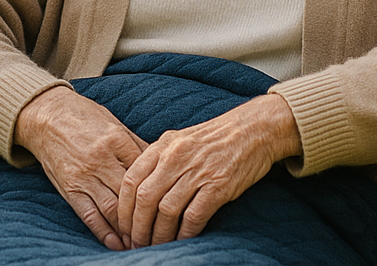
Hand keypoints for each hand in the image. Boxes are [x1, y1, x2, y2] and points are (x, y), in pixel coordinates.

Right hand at [14, 86, 148, 249]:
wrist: (47, 114)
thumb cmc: (84, 117)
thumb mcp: (114, 123)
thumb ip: (135, 145)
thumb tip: (161, 166)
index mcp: (117, 139)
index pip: (145, 172)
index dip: (160, 191)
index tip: (171, 205)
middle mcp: (101, 159)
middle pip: (131, 194)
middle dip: (147, 216)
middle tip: (161, 232)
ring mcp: (84, 175)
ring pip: (112, 208)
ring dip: (128, 229)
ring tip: (141, 242)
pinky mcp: (69, 187)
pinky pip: (88, 214)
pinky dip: (103, 232)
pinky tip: (116, 243)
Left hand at [117, 93, 299, 247]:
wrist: (253, 129)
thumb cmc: (215, 138)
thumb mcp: (180, 140)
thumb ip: (159, 159)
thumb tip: (138, 190)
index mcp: (163, 145)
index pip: (131, 180)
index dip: (123, 208)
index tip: (123, 226)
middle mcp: (176, 157)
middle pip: (145, 199)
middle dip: (137, 227)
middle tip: (136, 243)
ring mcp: (197, 171)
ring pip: (166, 211)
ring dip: (159, 234)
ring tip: (156, 247)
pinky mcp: (218, 186)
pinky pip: (194, 216)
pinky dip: (184, 233)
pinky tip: (181, 240)